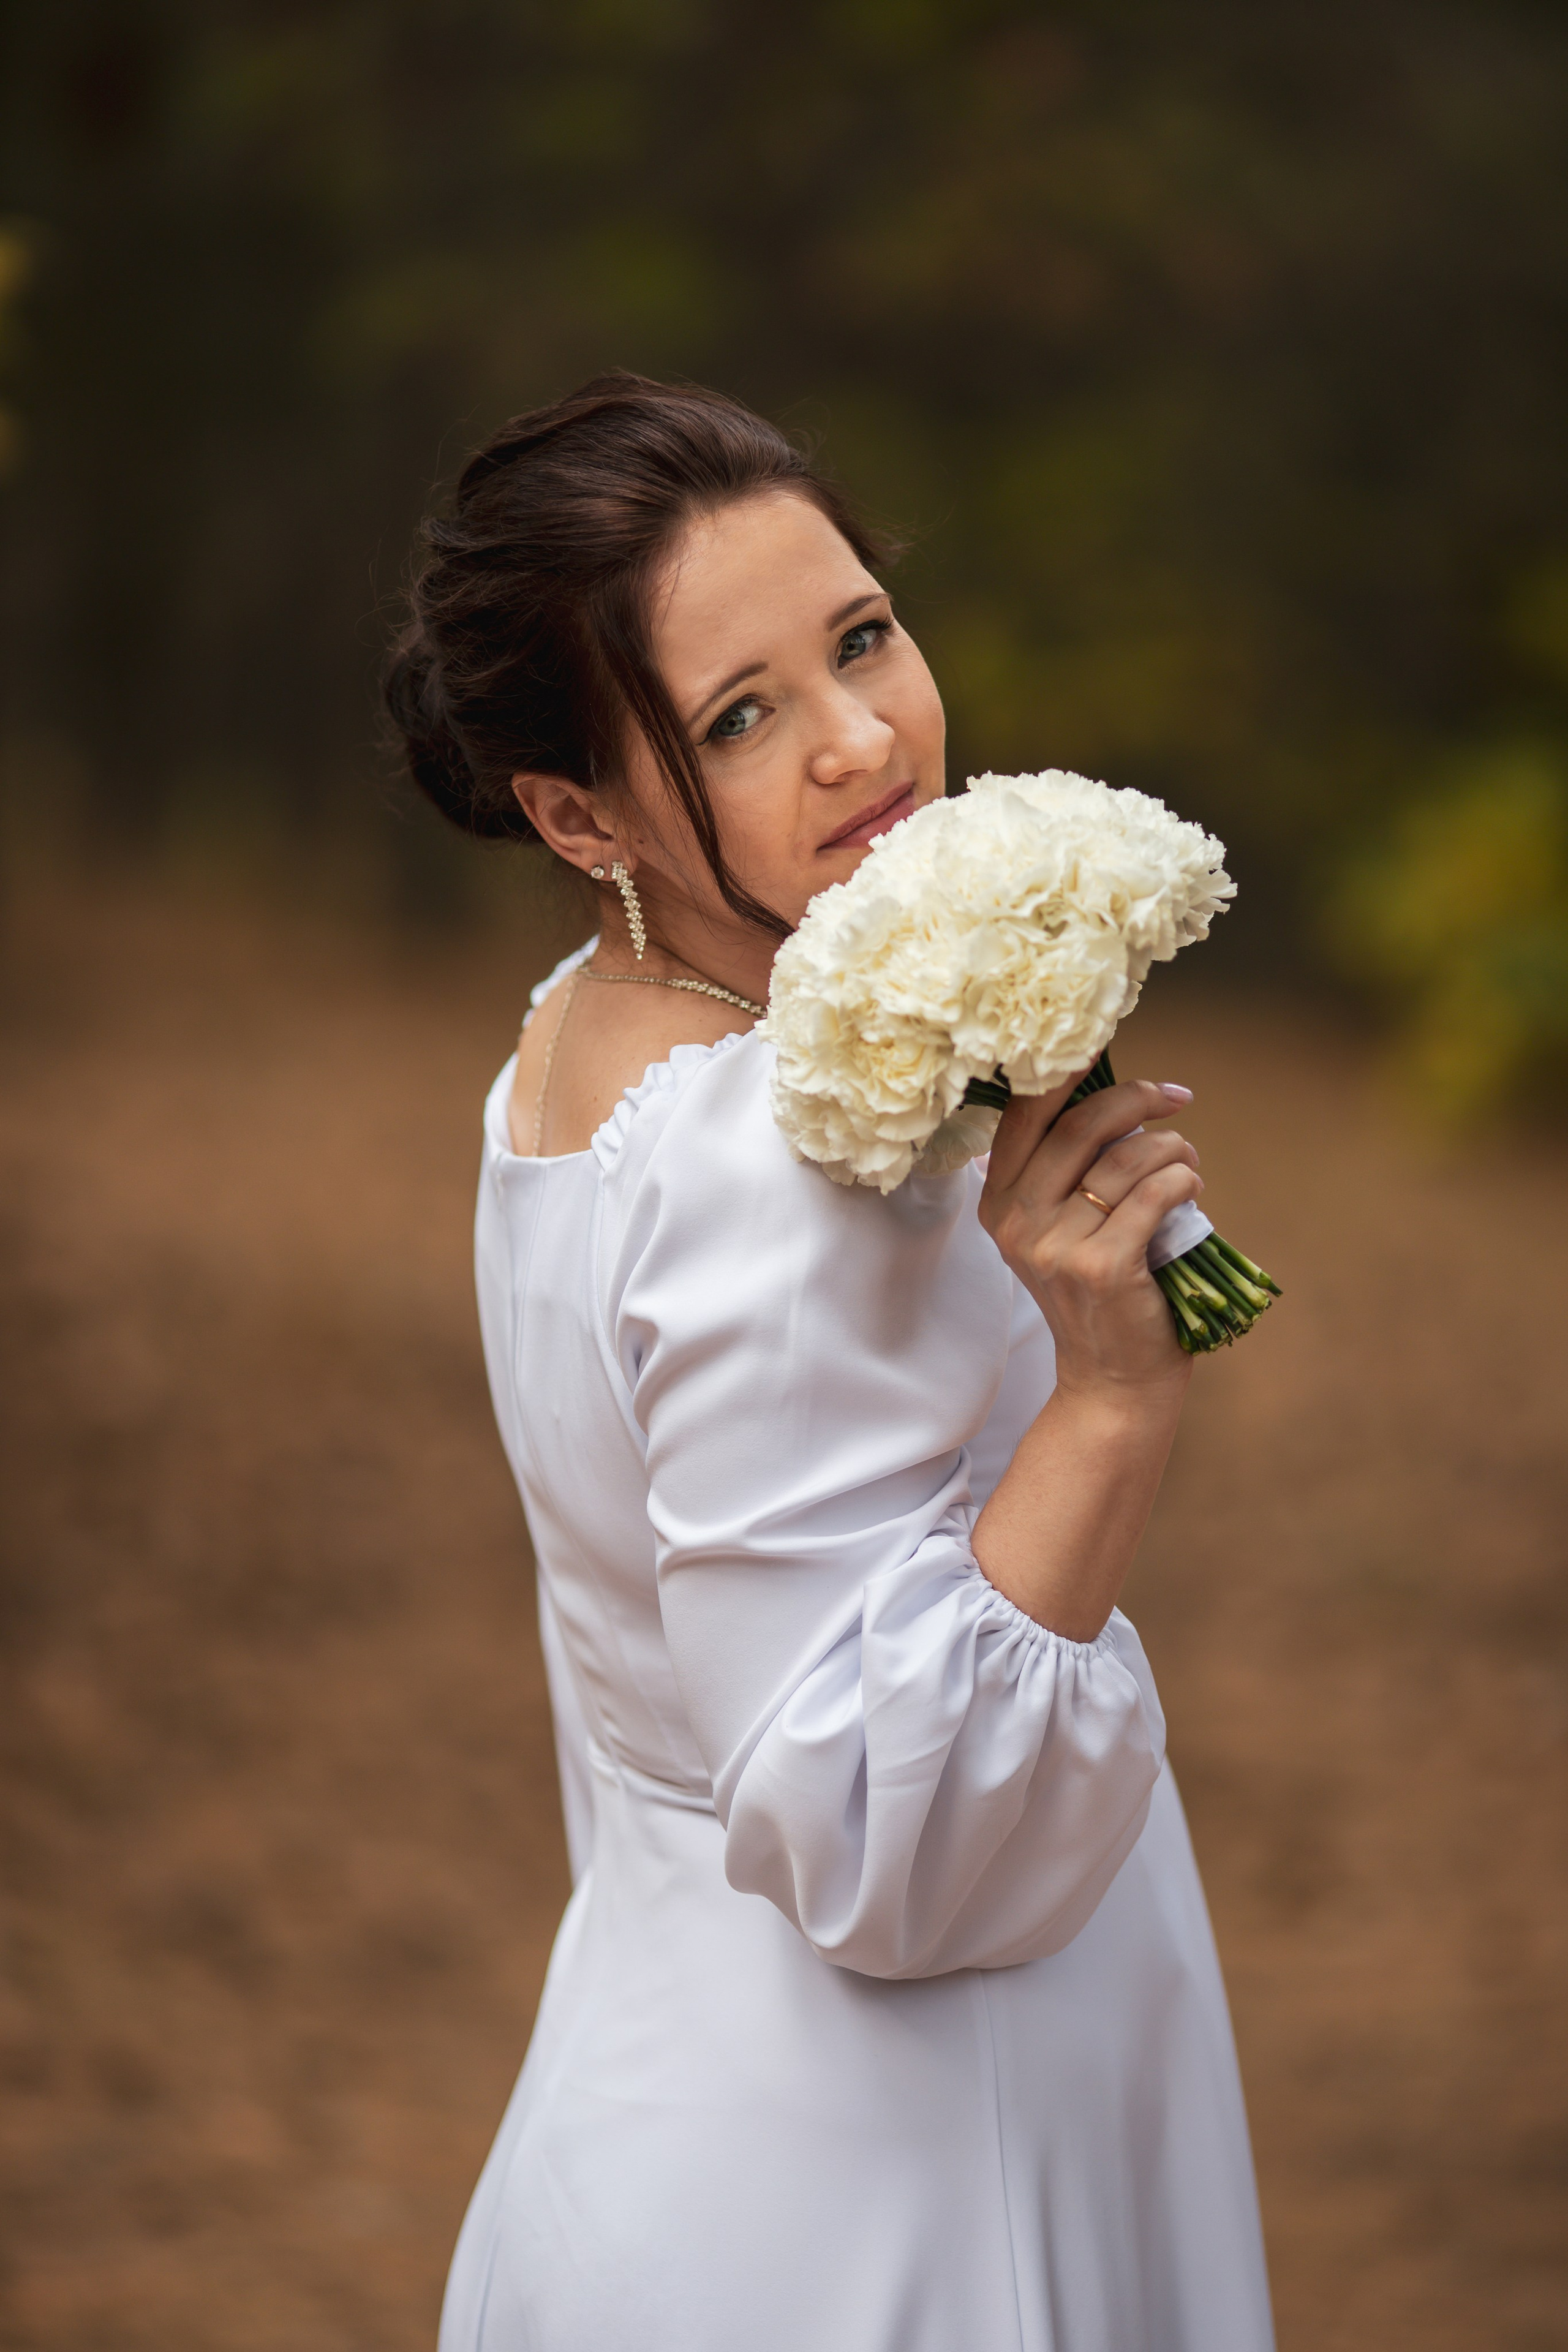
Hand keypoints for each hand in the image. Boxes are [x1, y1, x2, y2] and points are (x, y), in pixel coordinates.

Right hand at [978, 1074, 1201, 1401]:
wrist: (1114, 1379)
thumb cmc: (1099, 1289)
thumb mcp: (1061, 1226)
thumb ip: (1070, 1168)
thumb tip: (1115, 1093)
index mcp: (999, 1203)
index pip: (1023, 1115)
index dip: (1064, 1070)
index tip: (1100, 1040)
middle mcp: (1018, 1223)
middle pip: (1080, 1126)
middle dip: (1137, 1099)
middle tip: (1174, 1098)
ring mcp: (1056, 1248)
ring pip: (1127, 1159)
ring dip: (1173, 1149)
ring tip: (1189, 1164)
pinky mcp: (1102, 1269)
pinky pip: (1154, 1194)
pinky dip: (1183, 1180)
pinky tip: (1192, 1188)